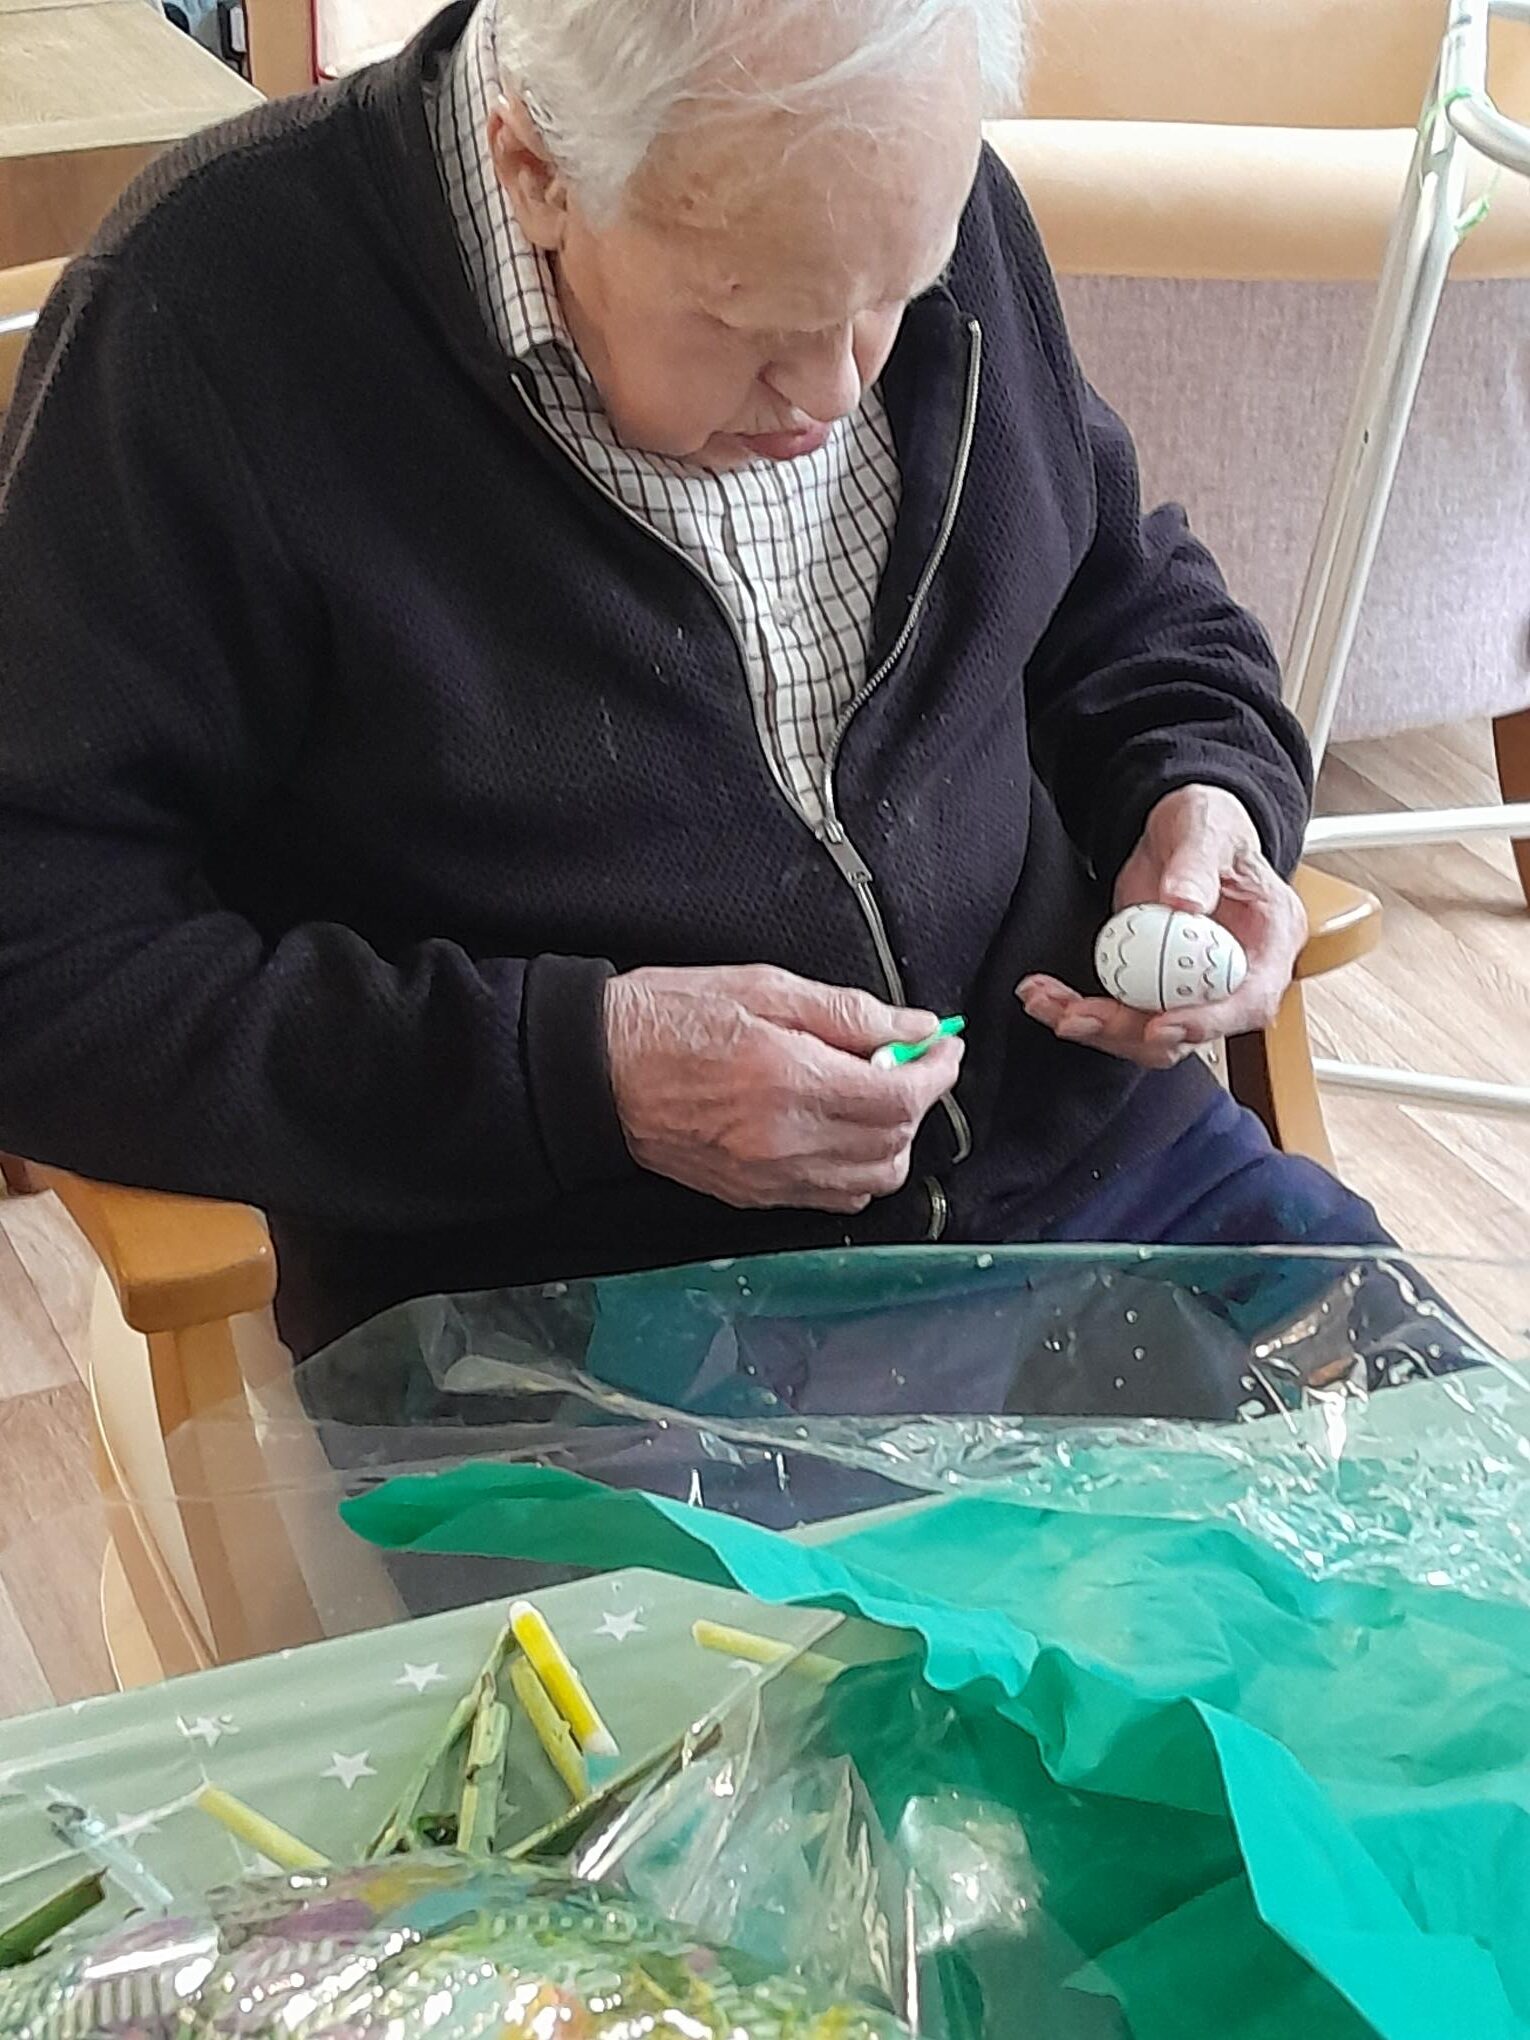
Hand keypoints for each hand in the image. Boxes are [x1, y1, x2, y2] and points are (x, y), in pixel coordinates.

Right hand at [605, 964, 963, 1213]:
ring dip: (892, 1140)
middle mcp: (786, 1141)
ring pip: (871, 1181)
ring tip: (875, 1095)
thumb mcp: (763, 987)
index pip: (900, 1097)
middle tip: (911, 1061)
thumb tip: (913, 1026)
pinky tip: (841, 1130)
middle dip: (919, 1101)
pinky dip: (856, 1170)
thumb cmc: (669, 1017)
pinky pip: (832, 1200)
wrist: (597, 1071)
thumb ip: (847, 1012)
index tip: (944, 1047)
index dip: (937, 1071)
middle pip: (895, 1143)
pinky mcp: (752, 1196)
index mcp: (791, 1081)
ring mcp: (769, 1178)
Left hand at [1017, 785, 1306, 1069]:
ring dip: (1095, 1027)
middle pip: (1190, 1029)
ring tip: (1047, 1004)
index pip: (1249, 1001)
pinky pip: (1120, 1012)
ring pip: (1148, 1032)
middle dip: (1129, 1031)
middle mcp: (1235, 976)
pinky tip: (1046, 997)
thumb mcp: (1206, 828)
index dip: (1206, 1022)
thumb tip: (1186, 903)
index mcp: (1269, 942)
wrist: (1176, 831)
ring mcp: (1192, 986)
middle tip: (1076, 1016)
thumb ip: (1197, 863)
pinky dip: (1080, 1009)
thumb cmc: (1207, 823)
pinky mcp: (1154, 986)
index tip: (1158, 1024)